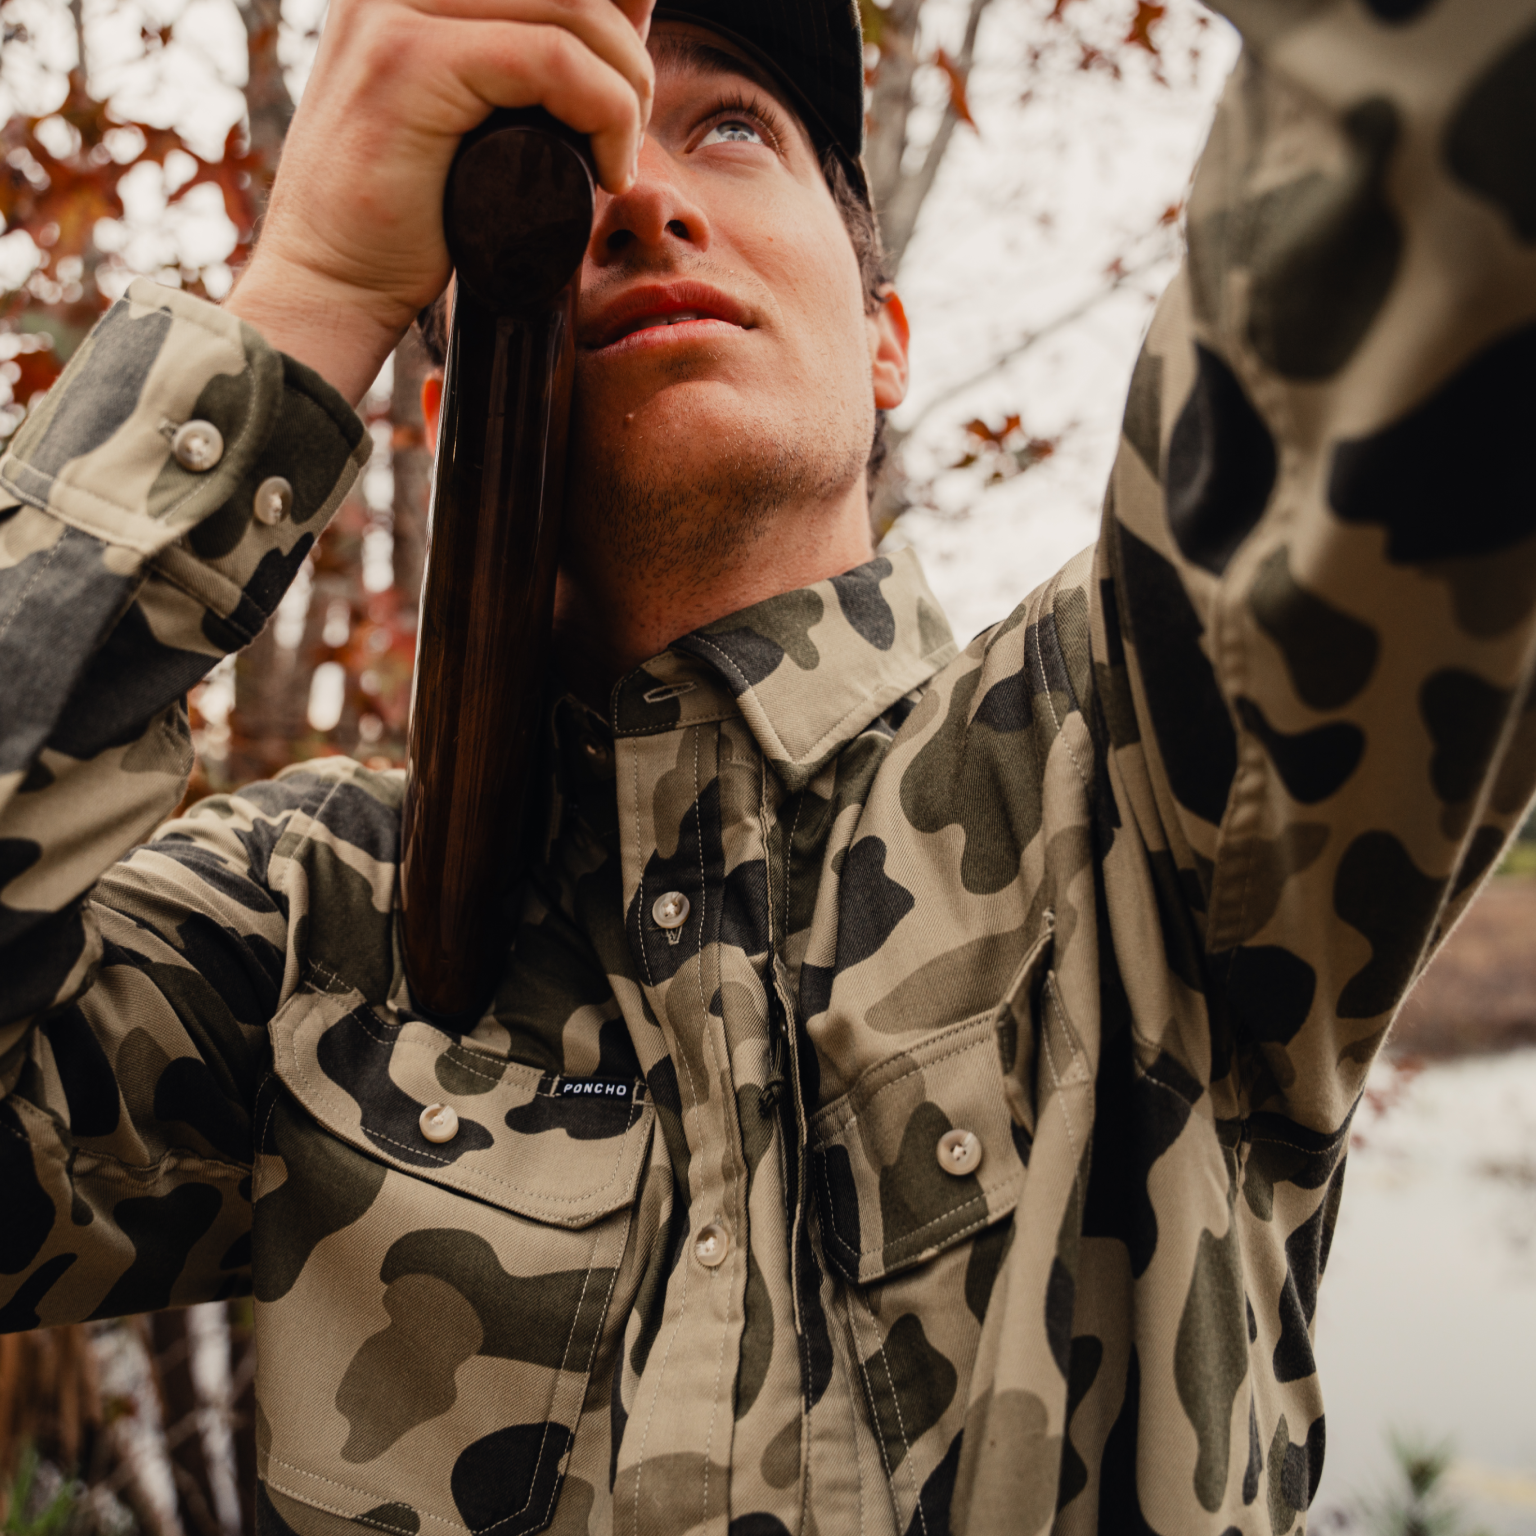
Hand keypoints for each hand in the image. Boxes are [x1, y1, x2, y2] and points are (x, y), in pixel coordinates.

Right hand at [226, 0, 654, 402]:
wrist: (334, 280)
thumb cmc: (414, 210)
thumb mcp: (480, 109)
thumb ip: (528, 52)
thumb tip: (634, 5)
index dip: (614, 13)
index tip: (631, 80)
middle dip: (626, 48)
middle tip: (630, 127)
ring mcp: (391, 7)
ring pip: (571, 13)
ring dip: (625, 87)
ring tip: (619, 155)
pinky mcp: (408, 60)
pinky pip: (550, 60)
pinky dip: (606, 114)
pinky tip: (608, 169)